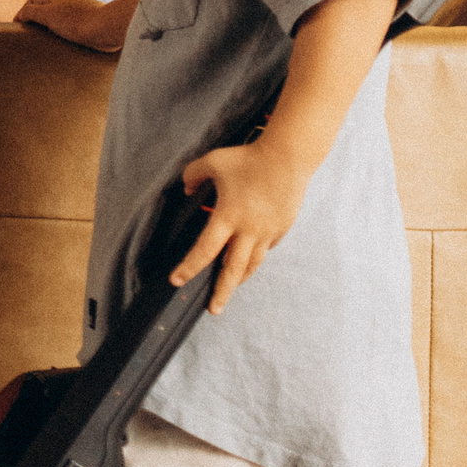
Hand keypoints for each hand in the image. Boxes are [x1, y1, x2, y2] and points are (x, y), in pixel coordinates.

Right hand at [18, 0, 124, 51]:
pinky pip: (76, 22)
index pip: (33, 0)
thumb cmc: (77, 22)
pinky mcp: (94, 19)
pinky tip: (68, 39)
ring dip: (53, 23)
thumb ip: (31, 13)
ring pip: (62, 14)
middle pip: (48, 5)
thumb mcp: (47, 15)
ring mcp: (83, 8)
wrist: (108, 28)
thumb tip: (21, 16)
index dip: (23, 11)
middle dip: (38, 16)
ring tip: (49, 38)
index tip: (18, 26)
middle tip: (31, 32)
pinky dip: (68, 29)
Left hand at [168, 142, 311, 313]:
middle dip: (221, 292)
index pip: (205, 249)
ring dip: (238, 279)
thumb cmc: (248, 157)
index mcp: (228, 216)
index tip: (176, 281)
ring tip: (228, 290)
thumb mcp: (212, 161)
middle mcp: (249, 229)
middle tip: (212, 311)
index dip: (189, 267)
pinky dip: (254, 257)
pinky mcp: (282, 228)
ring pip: (252, 263)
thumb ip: (192, 176)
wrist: (290, 156)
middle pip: (233, 270)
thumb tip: (186, 189)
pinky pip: (265, 249)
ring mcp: (268, 231)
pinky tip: (246, 261)